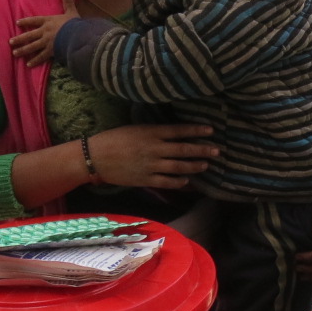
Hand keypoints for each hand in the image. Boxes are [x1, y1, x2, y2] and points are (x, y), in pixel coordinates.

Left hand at [11, 0, 79, 65]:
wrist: (77, 35)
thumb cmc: (74, 24)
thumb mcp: (71, 11)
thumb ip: (67, 2)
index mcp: (48, 21)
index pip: (34, 20)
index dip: (26, 21)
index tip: (17, 23)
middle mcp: (44, 32)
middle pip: (29, 35)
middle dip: (19, 39)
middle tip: (10, 42)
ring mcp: (46, 42)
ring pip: (32, 46)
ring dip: (23, 50)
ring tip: (15, 53)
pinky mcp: (50, 51)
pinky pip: (41, 57)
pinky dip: (35, 61)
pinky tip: (28, 65)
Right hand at [86, 124, 219, 188]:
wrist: (95, 157)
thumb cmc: (113, 139)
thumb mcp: (135, 128)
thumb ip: (153, 132)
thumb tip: (172, 133)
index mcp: (151, 132)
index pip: (179, 131)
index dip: (196, 130)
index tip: (211, 129)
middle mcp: (154, 148)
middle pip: (184, 149)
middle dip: (202, 150)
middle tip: (216, 150)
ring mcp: (151, 165)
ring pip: (179, 167)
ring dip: (194, 166)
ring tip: (205, 165)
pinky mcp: (146, 179)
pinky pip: (167, 182)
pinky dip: (179, 181)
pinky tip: (187, 181)